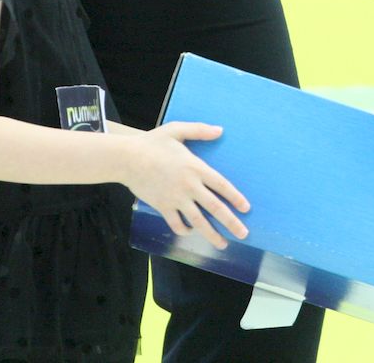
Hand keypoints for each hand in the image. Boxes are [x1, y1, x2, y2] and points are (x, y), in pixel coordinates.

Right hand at [122, 121, 249, 249]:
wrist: (127, 158)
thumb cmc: (152, 142)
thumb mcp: (177, 129)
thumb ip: (199, 130)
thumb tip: (220, 130)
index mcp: (195, 167)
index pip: (221, 185)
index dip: (235, 197)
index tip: (246, 208)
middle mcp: (189, 186)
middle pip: (215, 208)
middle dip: (231, 222)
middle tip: (244, 233)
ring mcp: (176, 199)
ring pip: (198, 221)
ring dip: (211, 234)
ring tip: (222, 244)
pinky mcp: (163, 207)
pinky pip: (176, 223)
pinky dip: (184, 230)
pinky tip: (190, 232)